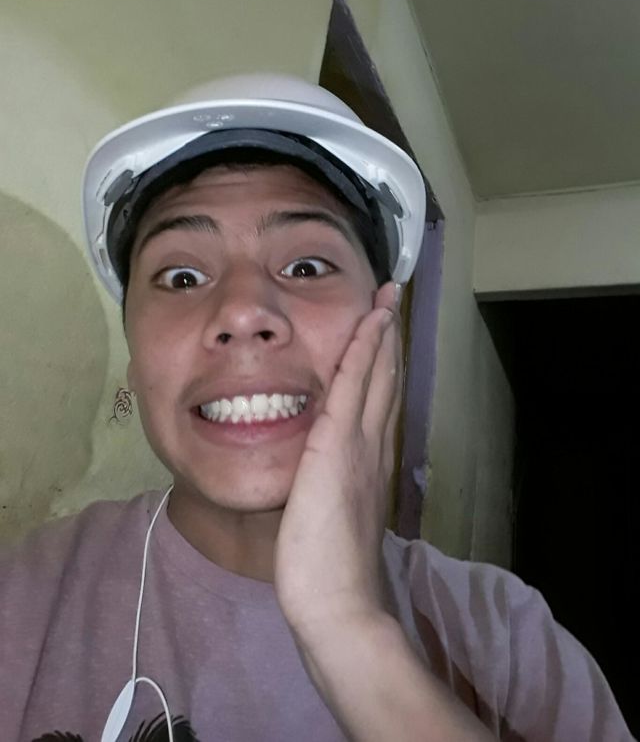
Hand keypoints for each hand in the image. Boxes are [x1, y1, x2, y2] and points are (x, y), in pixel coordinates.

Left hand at [274, 280, 401, 636]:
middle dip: (387, 339)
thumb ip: (337, 488)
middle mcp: (371, 446)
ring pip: (375, 375)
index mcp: (368, 462)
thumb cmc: (328, 569)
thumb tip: (328, 473)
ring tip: (386, 298)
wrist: (337, 603)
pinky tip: (368, 321)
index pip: (378, 401)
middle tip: (393, 300)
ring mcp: (358, 444)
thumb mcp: (335, 517)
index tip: (385, 334)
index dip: (383, 365)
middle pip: (385, 380)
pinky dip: (363, 349)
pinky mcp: (336, 446)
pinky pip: (351, 385)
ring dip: (380, 333)